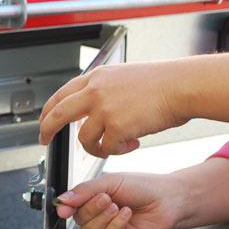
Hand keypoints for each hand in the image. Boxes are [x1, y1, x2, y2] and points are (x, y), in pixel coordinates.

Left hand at [38, 61, 188, 156]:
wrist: (183, 86)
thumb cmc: (163, 83)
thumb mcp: (123, 77)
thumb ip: (104, 90)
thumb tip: (92, 108)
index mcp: (96, 77)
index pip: (61, 94)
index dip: (49, 110)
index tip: (44, 121)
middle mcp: (95, 91)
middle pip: (57, 115)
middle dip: (46, 130)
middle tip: (45, 140)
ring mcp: (104, 109)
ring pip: (83, 139)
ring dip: (96, 148)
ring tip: (114, 146)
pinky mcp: (116, 127)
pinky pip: (106, 149)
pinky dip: (117, 152)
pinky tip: (132, 145)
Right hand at [54, 172, 184, 228]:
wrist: (167, 198)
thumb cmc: (140, 186)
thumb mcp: (110, 182)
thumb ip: (85, 190)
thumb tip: (63, 200)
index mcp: (91, 198)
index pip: (70, 206)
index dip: (65, 209)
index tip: (63, 209)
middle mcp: (97, 214)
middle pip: (78, 220)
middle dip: (91, 209)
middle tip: (106, 198)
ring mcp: (107, 228)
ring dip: (101, 219)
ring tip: (117, 206)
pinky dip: (116, 224)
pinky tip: (127, 213)